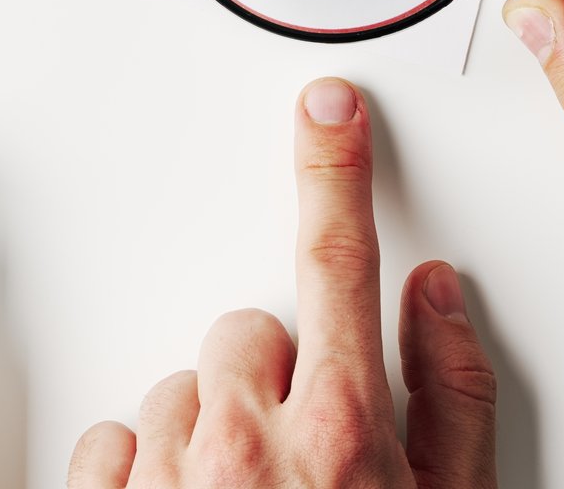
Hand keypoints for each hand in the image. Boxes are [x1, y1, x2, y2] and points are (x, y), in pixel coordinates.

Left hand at [68, 79, 497, 488]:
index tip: (329, 112)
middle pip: (244, 332)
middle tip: (300, 451)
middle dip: (272, 375)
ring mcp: (169, 479)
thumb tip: (435, 296)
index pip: (340, 265)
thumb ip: (452, 398)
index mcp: (341, 435)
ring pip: (177, 389)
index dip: (336, 176)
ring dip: (209, 429)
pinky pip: (111, 439)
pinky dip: (142, 469)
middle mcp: (246, 448)